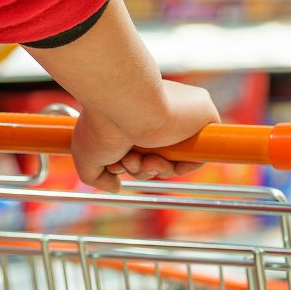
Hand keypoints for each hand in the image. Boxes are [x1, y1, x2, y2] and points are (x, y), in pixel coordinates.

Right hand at [70, 80, 220, 191]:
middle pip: (157, 159)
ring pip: (175, 160)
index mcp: (136, 117)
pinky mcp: (203, 116)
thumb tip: (116, 186)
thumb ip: (98, 176)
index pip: (141, 151)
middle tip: (128, 161)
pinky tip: (164, 162)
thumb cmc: (102, 123)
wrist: (126, 103)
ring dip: (155, 169)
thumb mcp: (87, 154)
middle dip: (140, 169)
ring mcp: (181, 117)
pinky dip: (183, 166)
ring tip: (138, 158)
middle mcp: (159, 115)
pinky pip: (200, 154)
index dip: (130, 165)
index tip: (117, 164)